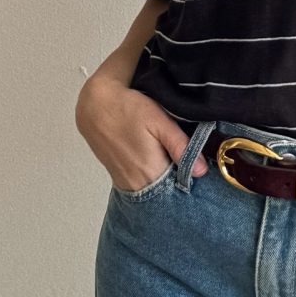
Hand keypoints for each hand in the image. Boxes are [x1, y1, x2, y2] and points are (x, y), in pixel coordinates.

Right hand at [75, 72, 207, 190]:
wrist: (94, 105)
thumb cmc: (128, 109)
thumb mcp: (159, 120)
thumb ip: (180, 145)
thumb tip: (202, 171)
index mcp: (150, 172)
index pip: (180, 188)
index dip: (192, 179)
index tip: (201, 167)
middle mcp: (137, 184)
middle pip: (168, 191)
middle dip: (181, 178)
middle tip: (191, 159)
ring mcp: (126, 183)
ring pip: (155, 187)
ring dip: (167, 176)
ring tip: (173, 155)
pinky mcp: (118, 178)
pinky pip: (142, 183)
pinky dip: (153, 174)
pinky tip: (157, 157)